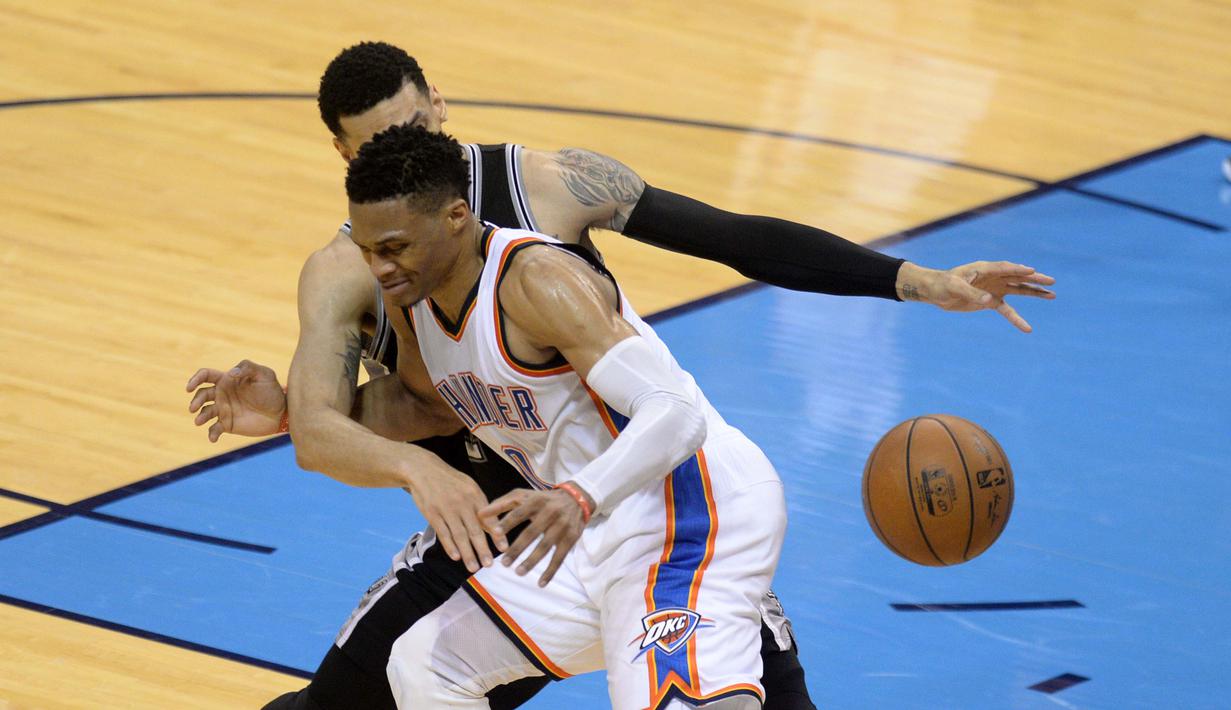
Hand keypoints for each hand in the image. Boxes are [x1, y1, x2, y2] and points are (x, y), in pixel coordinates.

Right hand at [186, 360, 285, 440]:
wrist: (282, 413)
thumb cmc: (272, 391)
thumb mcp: (264, 374)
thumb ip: (247, 368)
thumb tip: (229, 373)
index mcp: (227, 380)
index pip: (205, 376)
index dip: (195, 379)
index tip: (190, 387)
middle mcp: (222, 394)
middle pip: (201, 395)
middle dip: (195, 400)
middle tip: (194, 408)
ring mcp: (223, 410)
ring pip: (204, 412)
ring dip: (200, 416)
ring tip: (199, 421)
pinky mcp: (227, 424)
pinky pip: (214, 429)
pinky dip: (211, 433)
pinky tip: (213, 438)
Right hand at [406, 462, 501, 573]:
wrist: (423, 469)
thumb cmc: (450, 481)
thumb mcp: (469, 487)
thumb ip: (480, 506)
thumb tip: (493, 527)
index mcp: (474, 495)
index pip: (488, 518)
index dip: (496, 534)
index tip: (504, 548)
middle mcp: (462, 502)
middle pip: (474, 530)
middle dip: (482, 549)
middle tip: (489, 564)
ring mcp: (446, 509)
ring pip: (459, 535)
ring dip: (467, 553)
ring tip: (473, 567)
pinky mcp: (432, 514)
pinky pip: (443, 533)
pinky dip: (450, 546)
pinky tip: (456, 557)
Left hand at [479, 485, 590, 586]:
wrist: (576, 499)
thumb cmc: (542, 499)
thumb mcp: (523, 496)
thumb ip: (501, 504)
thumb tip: (480, 514)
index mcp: (536, 501)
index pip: (519, 512)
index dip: (507, 522)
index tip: (495, 533)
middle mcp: (550, 513)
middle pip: (532, 532)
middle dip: (517, 548)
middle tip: (504, 563)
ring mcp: (562, 526)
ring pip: (545, 546)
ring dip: (532, 561)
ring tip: (518, 572)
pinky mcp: (571, 538)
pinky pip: (560, 557)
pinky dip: (551, 571)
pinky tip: (540, 583)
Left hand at [899, 261, 1055, 331]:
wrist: (935, 293)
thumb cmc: (943, 285)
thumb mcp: (955, 288)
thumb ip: (972, 293)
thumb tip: (990, 300)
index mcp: (984, 268)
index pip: (1005, 268)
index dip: (1018, 269)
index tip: (1032, 271)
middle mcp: (992, 277)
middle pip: (1017, 277)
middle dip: (1034, 279)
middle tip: (1051, 281)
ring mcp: (993, 289)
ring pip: (1018, 290)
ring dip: (1033, 293)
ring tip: (1052, 295)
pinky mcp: (990, 302)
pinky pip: (1007, 310)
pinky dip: (1016, 318)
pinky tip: (1027, 328)